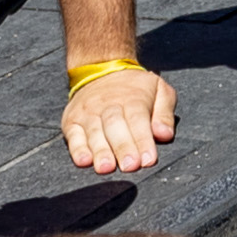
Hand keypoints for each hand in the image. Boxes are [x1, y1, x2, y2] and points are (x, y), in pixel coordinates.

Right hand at [62, 53, 179, 173]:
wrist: (101, 68)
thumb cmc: (135, 88)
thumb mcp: (159, 90)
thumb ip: (164, 113)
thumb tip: (165, 134)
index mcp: (132, 98)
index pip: (138, 120)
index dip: (142, 140)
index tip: (148, 160)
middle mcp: (108, 105)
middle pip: (115, 127)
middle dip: (123, 148)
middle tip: (130, 166)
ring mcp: (88, 113)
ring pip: (94, 132)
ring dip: (100, 151)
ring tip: (106, 167)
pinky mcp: (72, 121)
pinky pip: (73, 136)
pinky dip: (77, 149)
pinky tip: (84, 161)